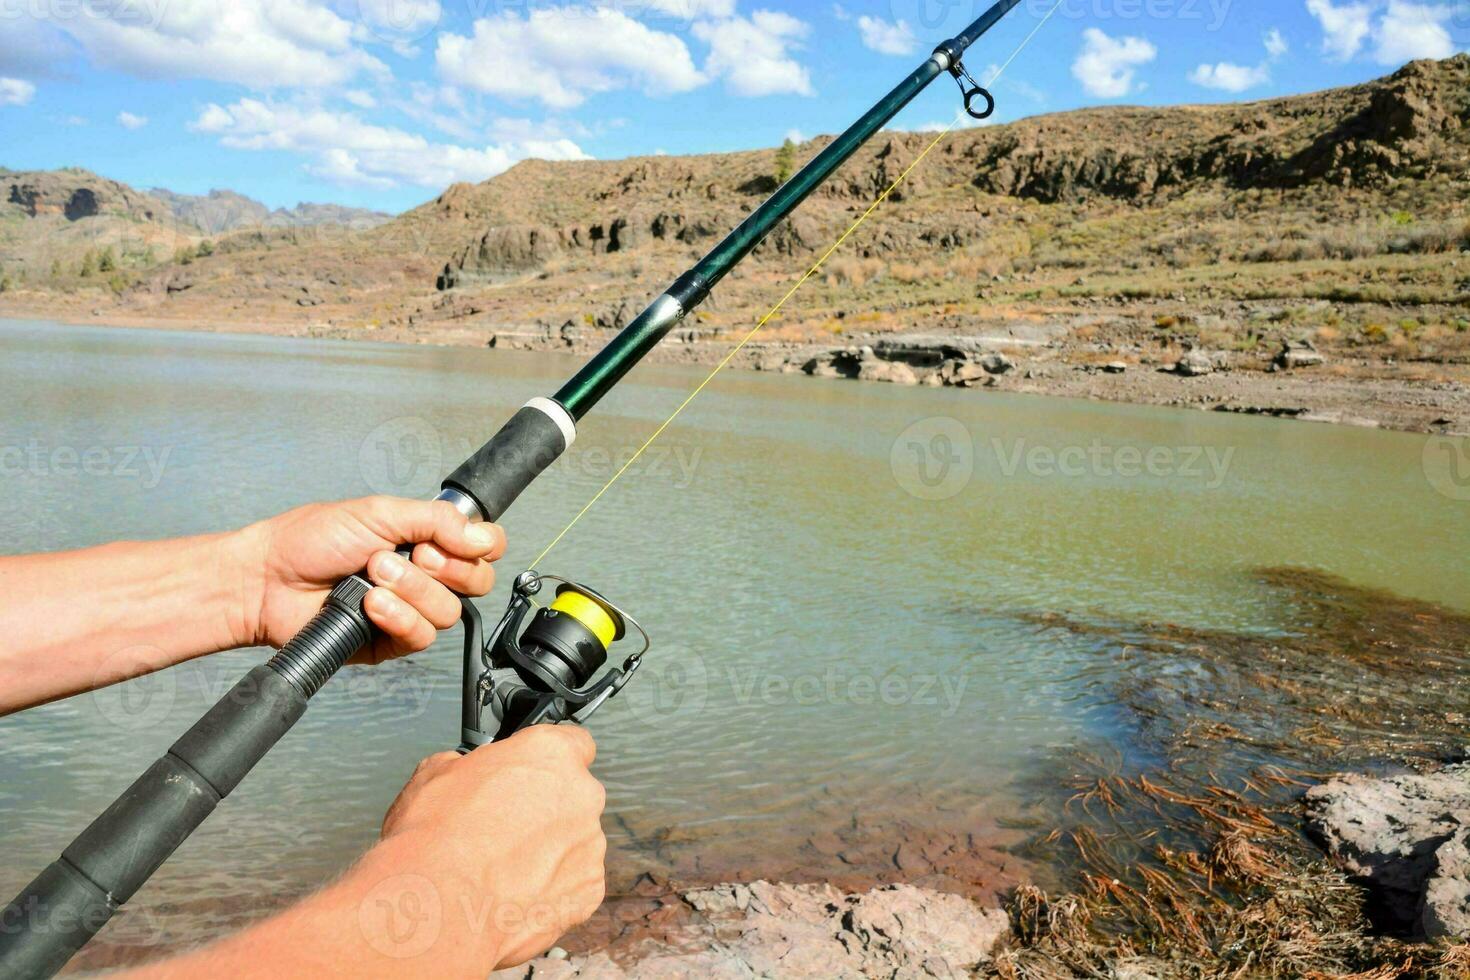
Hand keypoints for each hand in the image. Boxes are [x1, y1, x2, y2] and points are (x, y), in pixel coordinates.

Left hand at [233, 496, 505, 662]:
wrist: (268, 580)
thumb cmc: (310, 540)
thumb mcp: (380, 512)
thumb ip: (437, 520)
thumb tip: (483, 536)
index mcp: (427, 539)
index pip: (484, 547)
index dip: (479, 547)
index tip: (447, 541)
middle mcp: (425, 575)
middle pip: (476, 582)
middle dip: (442, 568)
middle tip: (407, 555)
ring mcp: (410, 609)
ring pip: (449, 612)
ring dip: (412, 590)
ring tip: (373, 577)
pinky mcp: (392, 641)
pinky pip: (421, 637)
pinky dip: (398, 617)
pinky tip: (371, 605)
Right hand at [378, 727, 606, 968]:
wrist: (436, 908)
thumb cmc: (433, 838)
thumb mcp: (436, 773)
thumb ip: (470, 765)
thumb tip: (467, 771)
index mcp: (551, 754)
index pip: (573, 743)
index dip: (549, 762)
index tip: (532, 775)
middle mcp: (581, 794)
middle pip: (573, 797)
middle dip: (547, 811)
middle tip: (505, 830)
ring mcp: (589, 845)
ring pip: (575, 843)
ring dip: (550, 853)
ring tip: (504, 871)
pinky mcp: (588, 891)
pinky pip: (575, 885)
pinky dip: (552, 891)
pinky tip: (515, 897)